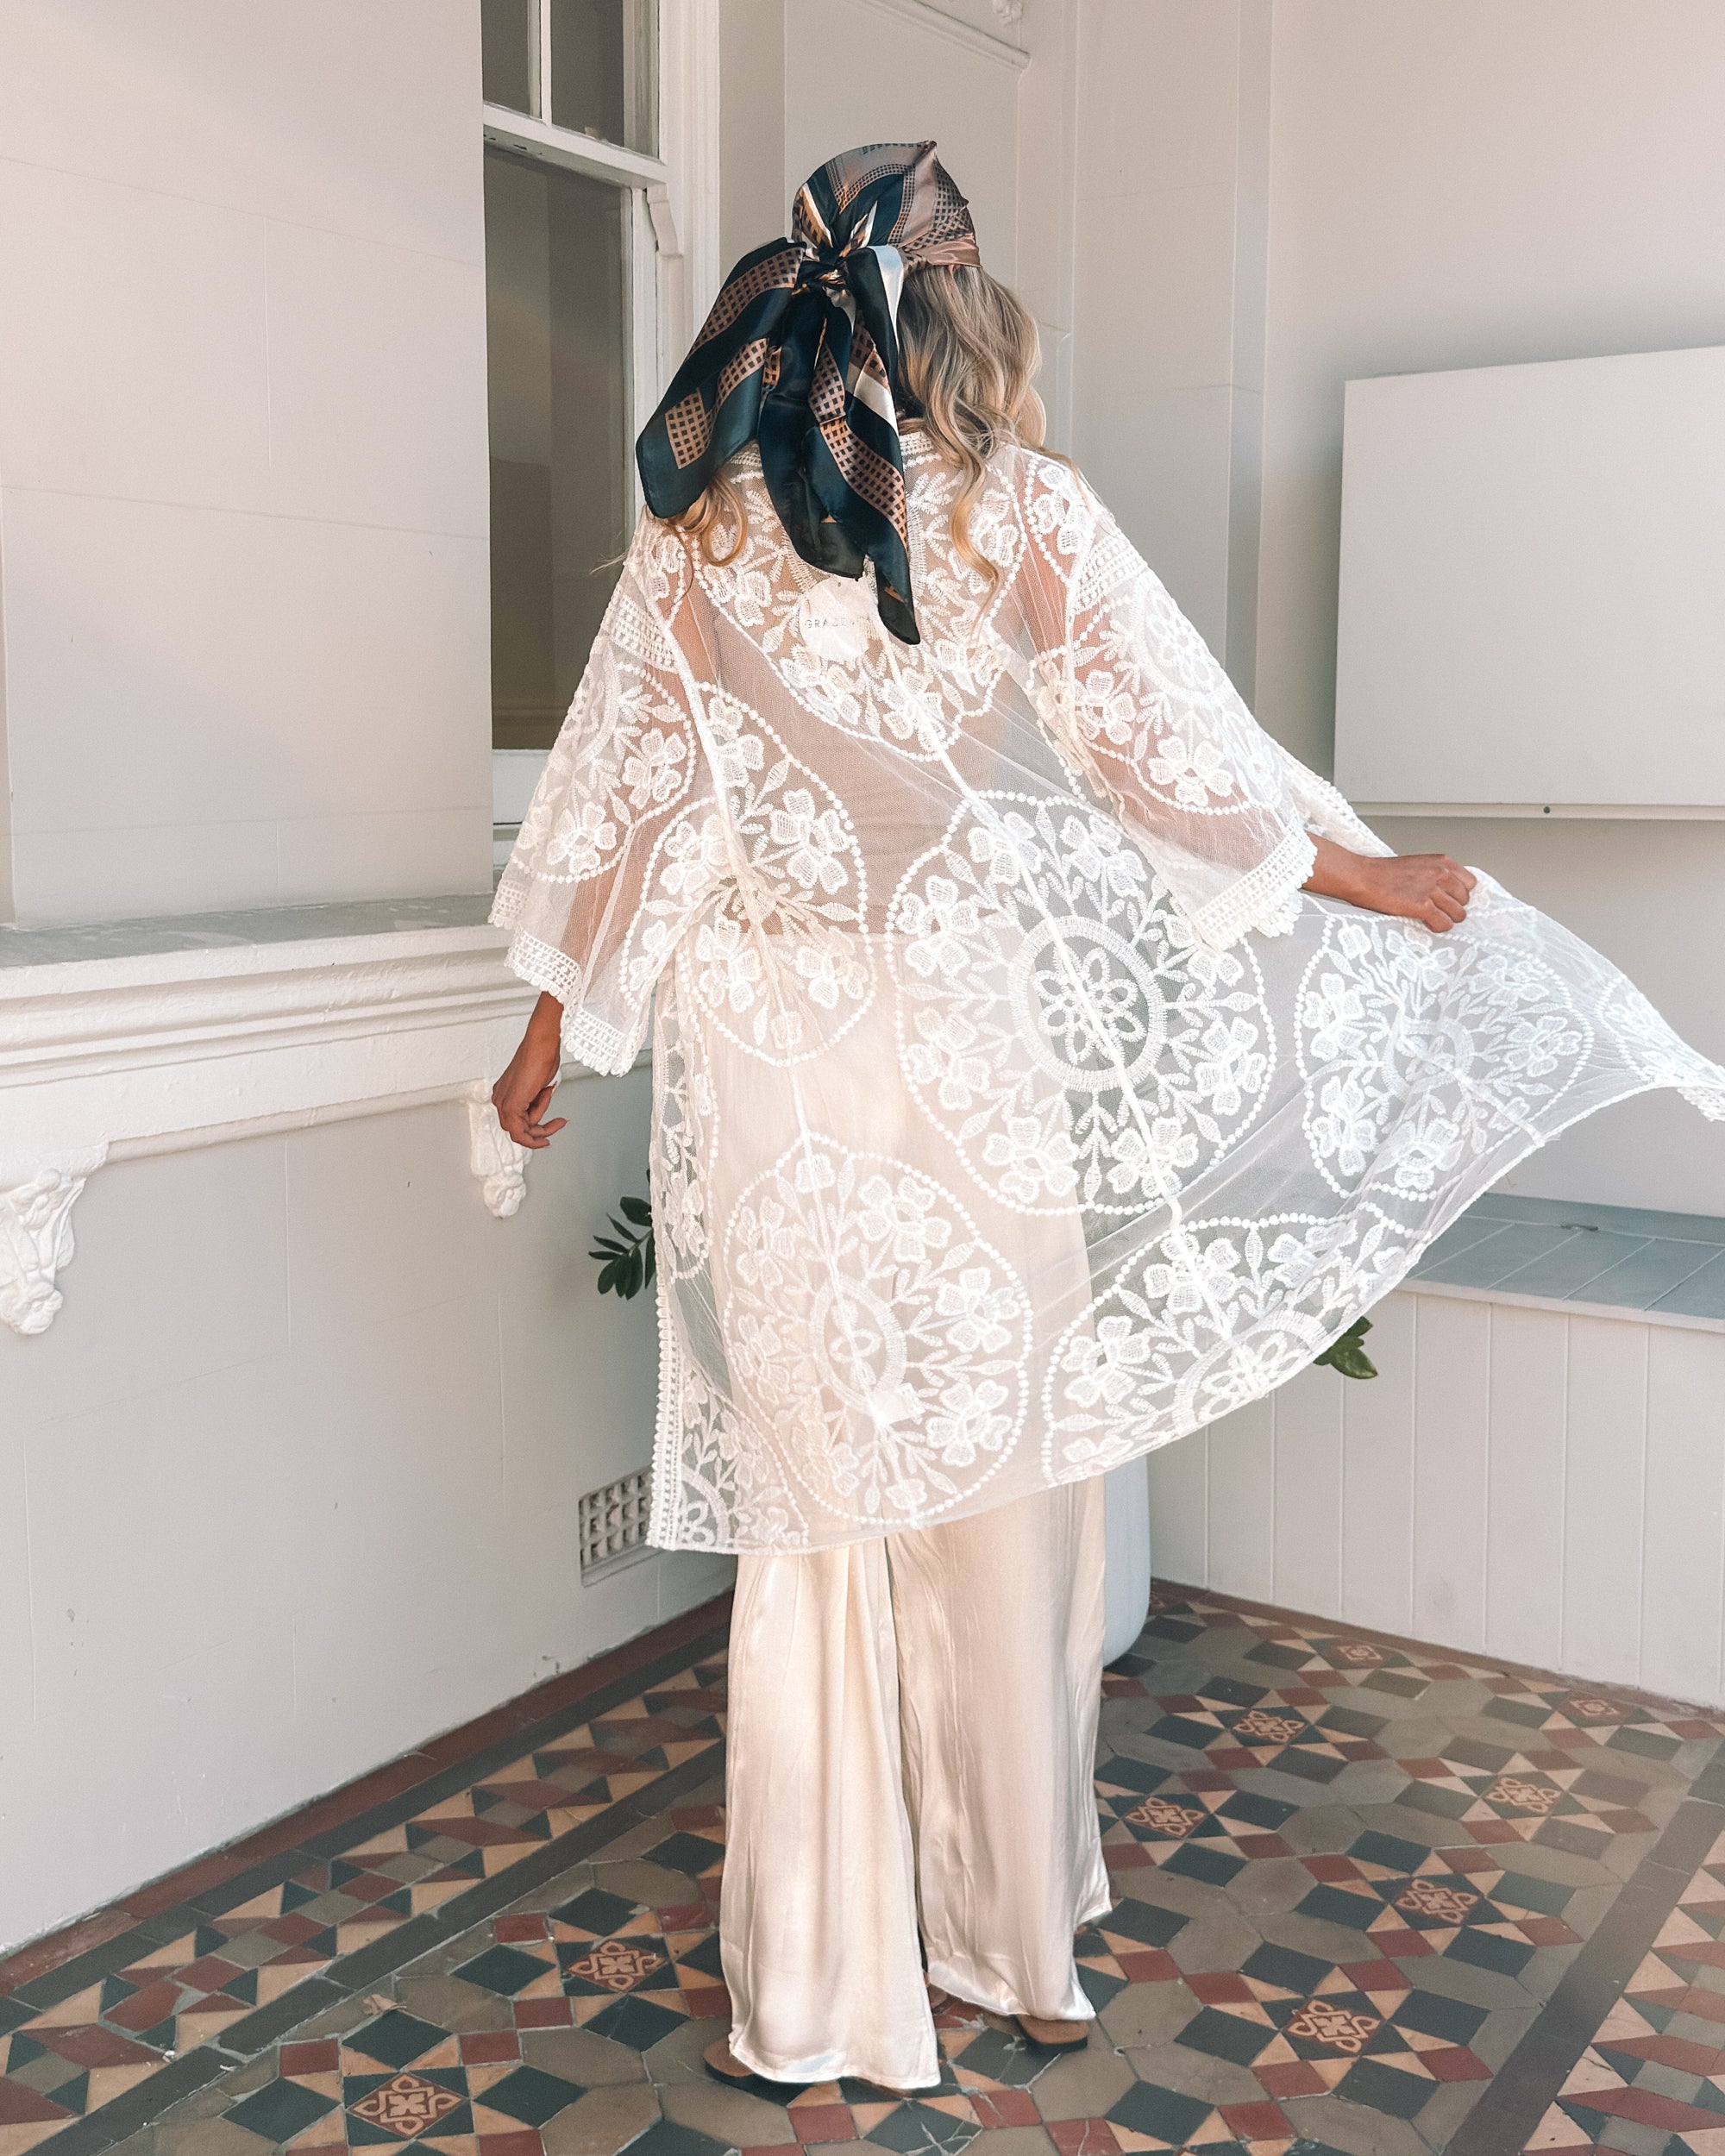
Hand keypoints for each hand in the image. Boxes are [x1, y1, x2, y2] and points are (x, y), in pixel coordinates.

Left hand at [491, 993, 567, 1148]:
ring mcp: (503, 1103)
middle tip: (557, 1124)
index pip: (516, 1120)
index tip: (551, 1126)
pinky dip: (535, 1136)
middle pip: (517, 1128)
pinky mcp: (511, 1106)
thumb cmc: (541, 1056)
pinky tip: (546, 1134)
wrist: (541, 1044)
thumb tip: (539, 1111)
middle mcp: (500, 1098)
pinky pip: (520, 1132)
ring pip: (520, 1131)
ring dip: (542, 1127)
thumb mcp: (539, 1086)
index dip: (535, 1128)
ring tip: (553, 1107)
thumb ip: (536, 1101)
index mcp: (504, 1092)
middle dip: (539, 1131)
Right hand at [1304, 838, 1475, 932]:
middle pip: (1465, 900)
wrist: (1362, 877)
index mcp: (1442, 862)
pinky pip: (1444, 923)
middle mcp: (1441, 874)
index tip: (1450, 899)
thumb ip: (1435, 875)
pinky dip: (1438, 927)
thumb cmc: (1383, 873)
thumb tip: (1447, 892)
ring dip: (1446, 919)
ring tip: (1432, 918)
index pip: (1470, 883)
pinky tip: (1427, 924)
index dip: (1459, 894)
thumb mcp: (1417, 865)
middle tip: (1438, 910)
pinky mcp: (1423, 906)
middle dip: (1453, 907)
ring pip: (1458, 914)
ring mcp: (1433, 890)